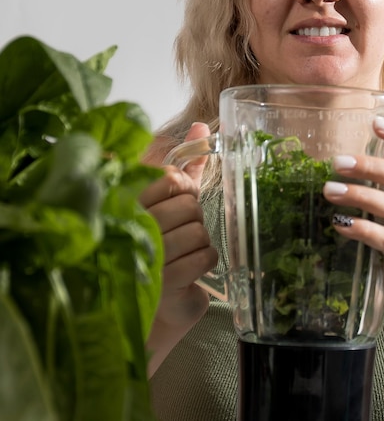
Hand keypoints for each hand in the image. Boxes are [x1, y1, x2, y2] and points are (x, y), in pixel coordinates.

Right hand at [140, 122, 217, 334]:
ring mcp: (146, 255)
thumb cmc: (163, 246)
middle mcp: (132, 226)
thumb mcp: (172, 199)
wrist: (154, 306)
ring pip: (199, 231)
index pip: (170, 179)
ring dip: (200, 243)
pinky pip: (205, 257)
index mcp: (128, 202)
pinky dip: (205, 262)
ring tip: (181, 253)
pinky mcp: (164, 283)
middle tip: (177, 233)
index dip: (183, 190)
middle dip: (193, 219)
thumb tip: (202, 126)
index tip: (175, 202)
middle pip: (189, 206)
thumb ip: (187, 163)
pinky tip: (189, 270)